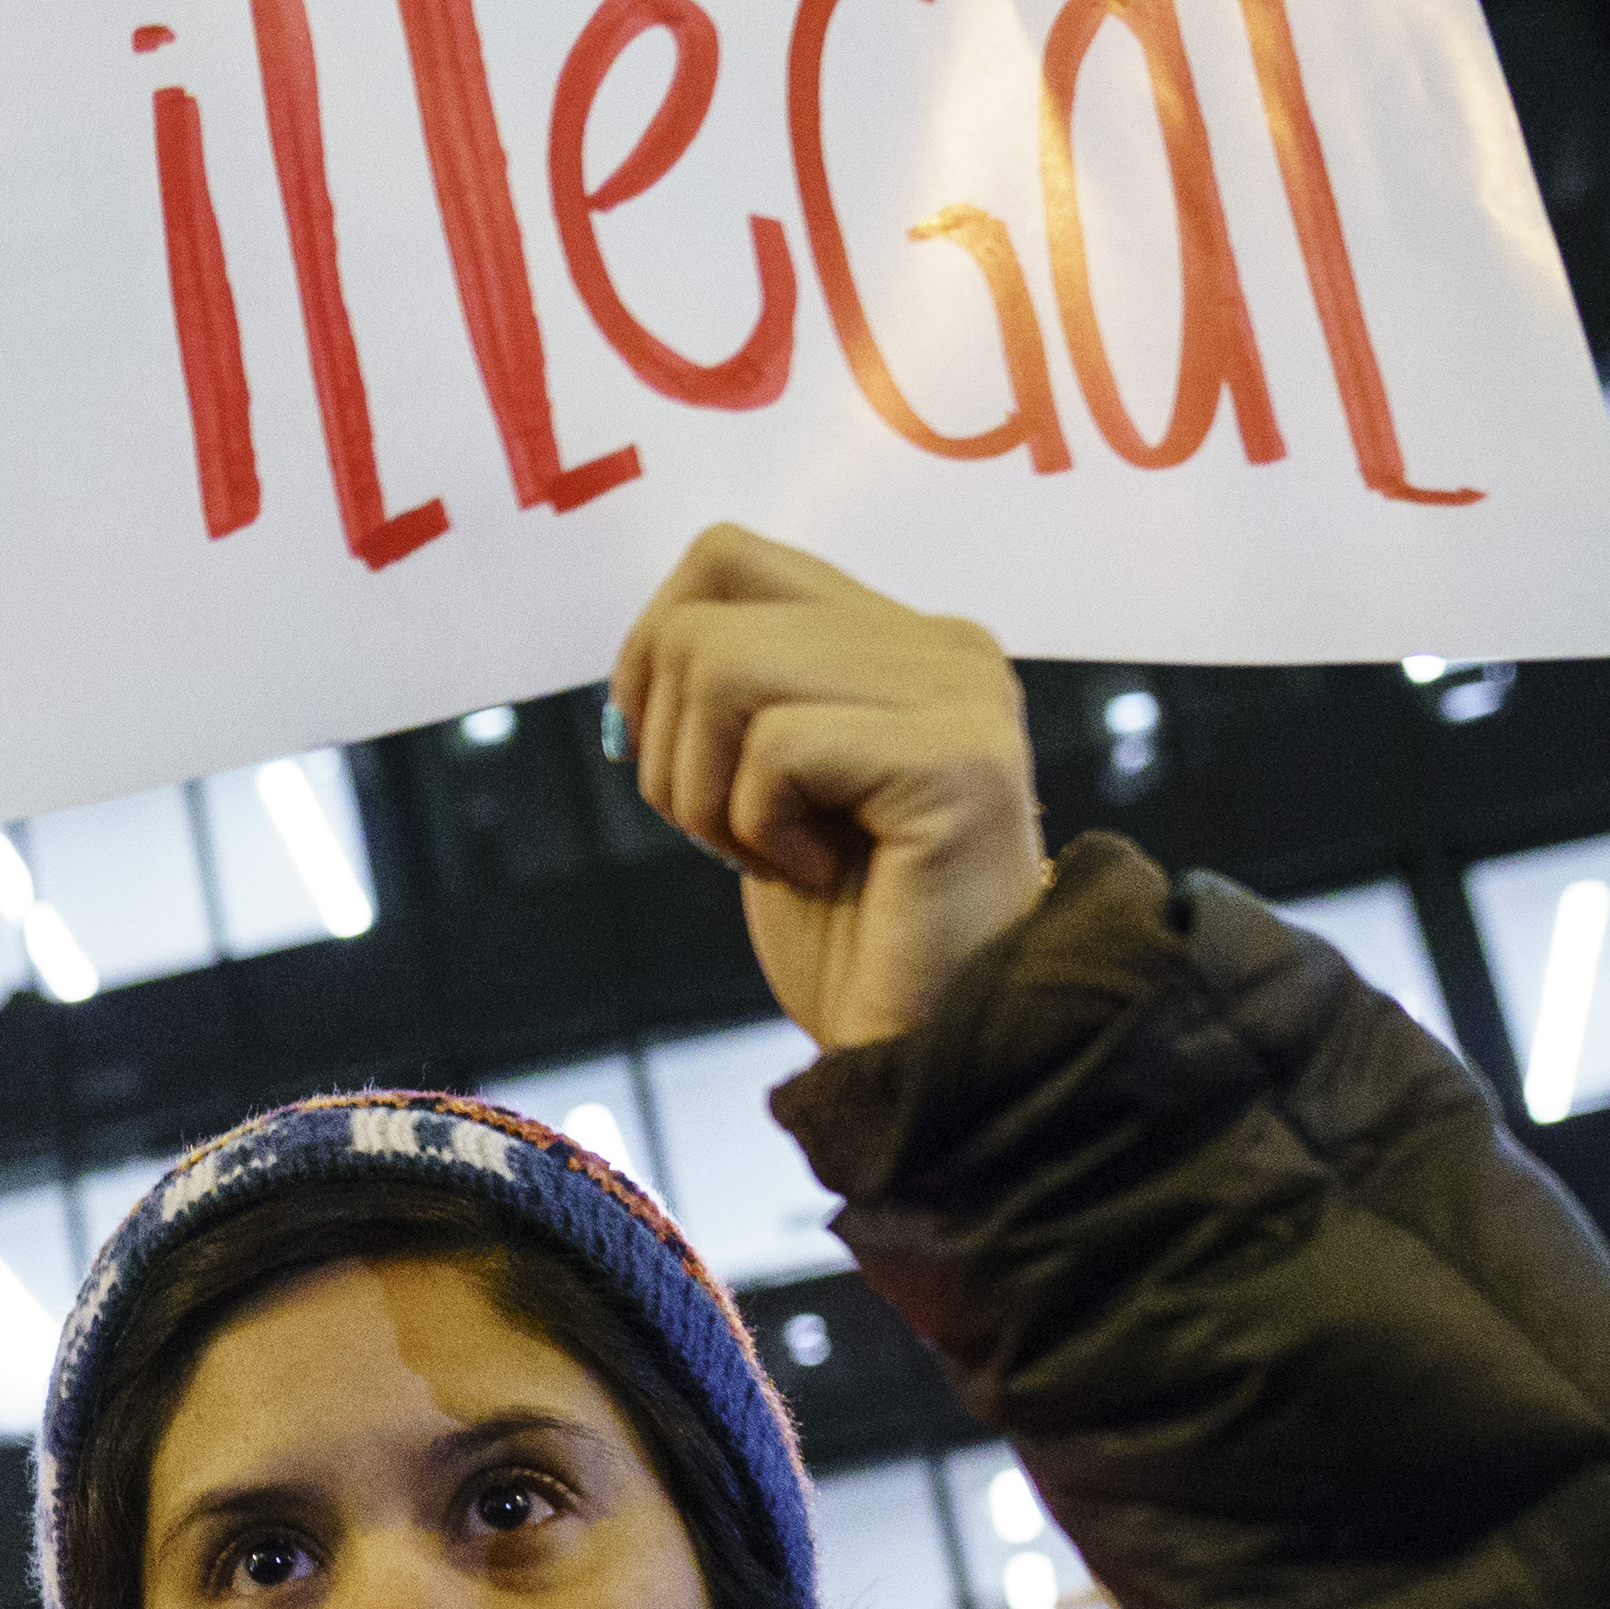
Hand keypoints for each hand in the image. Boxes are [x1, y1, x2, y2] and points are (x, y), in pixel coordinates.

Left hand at [607, 527, 1047, 1050]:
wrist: (923, 1051)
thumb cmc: (846, 932)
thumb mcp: (767, 785)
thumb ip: (736, 691)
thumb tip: (647, 649)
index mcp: (901, 636)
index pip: (725, 557)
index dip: (651, 648)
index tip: (658, 754)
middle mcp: (944, 645)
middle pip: (705, 620)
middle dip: (669, 748)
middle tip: (729, 836)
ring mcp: (961, 696)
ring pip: (725, 668)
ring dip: (707, 791)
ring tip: (775, 854)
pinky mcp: (959, 762)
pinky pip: (779, 745)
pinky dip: (759, 826)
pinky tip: (821, 873)